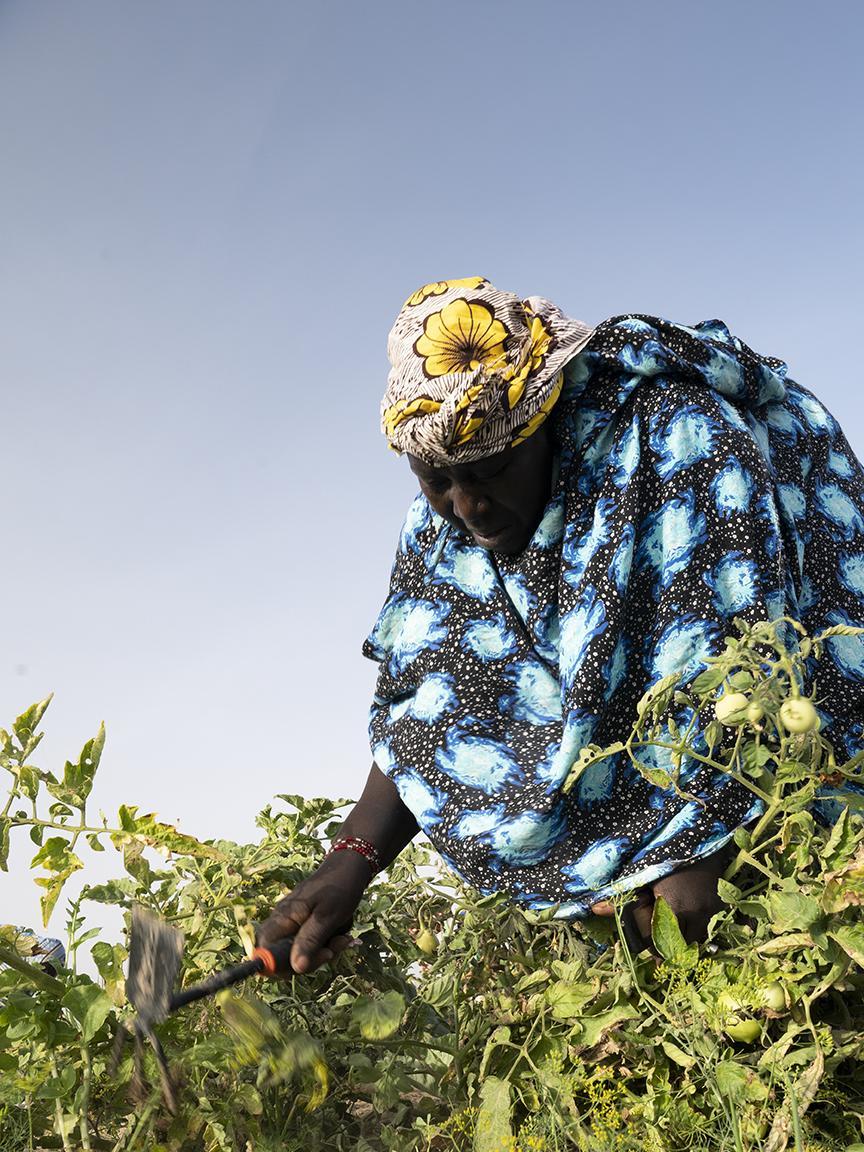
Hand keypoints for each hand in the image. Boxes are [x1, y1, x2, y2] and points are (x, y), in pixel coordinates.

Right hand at [256, 850, 371, 974]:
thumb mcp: (327, 916)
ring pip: (302, 953)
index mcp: (282, 917)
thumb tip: (296, 968)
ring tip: (345, 937)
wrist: (350, 868)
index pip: (264, 950)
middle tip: (334, 951)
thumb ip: (310, 941)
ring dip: (324, 951)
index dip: (277, 965)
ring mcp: (294, 924)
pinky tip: (342, 934)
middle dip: (311, 959)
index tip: (303, 965)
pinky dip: (327, 944)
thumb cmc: (339, 887)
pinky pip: (311, 944)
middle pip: (284, 957)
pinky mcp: (305, 926)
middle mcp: (283, 922)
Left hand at [590, 841, 735, 951]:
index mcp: (674, 907)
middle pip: (681, 945)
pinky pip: (708, 925)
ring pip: (698, 938)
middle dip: (670, 948)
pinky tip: (687, 921)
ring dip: (686, 939)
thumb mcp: (641, 872)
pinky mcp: (720, 903)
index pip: (661, 943)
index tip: (651, 961)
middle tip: (660, 949)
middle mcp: (696, 913)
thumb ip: (623, 895)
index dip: (654, 951)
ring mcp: (711, 909)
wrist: (700, 831)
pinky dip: (697, 927)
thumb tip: (595, 909)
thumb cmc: (665, 850)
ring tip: (673, 936)